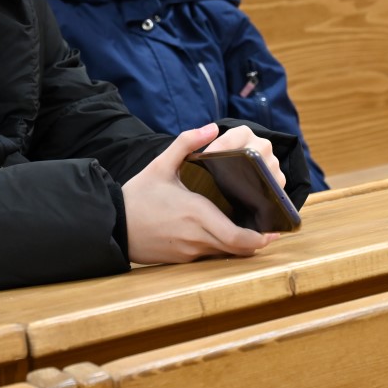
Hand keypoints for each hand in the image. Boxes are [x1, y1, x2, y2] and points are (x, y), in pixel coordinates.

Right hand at [121, 124, 278, 265]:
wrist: (113, 224)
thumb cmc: (138, 195)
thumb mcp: (160, 164)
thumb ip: (187, 142)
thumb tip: (212, 127)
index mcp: (196, 214)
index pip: (238, 237)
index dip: (260, 239)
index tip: (274, 230)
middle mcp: (196, 237)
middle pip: (238, 249)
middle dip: (256, 242)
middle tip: (268, 231)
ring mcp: (189, 252)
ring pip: (225, 254)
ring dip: (238, 244)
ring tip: (249, 229)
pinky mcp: (182, 260)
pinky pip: (209, 255)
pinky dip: (220, 247)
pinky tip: (220, 233)